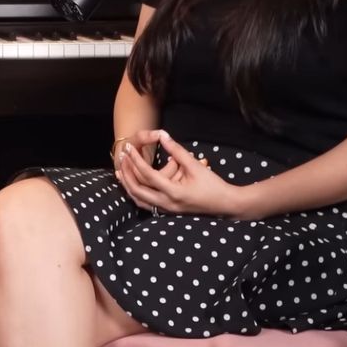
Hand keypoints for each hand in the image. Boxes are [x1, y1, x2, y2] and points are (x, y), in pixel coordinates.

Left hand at [115, 131, 252, 218]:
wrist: (225, 204)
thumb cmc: (212, 184)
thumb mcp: (194, 165)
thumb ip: (177, 151)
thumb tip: (163, 135)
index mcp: (173, 192)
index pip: (147, 175)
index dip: (136, 160)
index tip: (129, 148)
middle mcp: (166, 203)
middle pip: (137, 190)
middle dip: (127, 173)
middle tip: (122, 158)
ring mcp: (166, 210)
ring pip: (139, 200)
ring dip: (128, 185)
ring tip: (121, 171)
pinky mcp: (167, 211)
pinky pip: (146, 204)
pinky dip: (136, 194)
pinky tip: (132, 184)